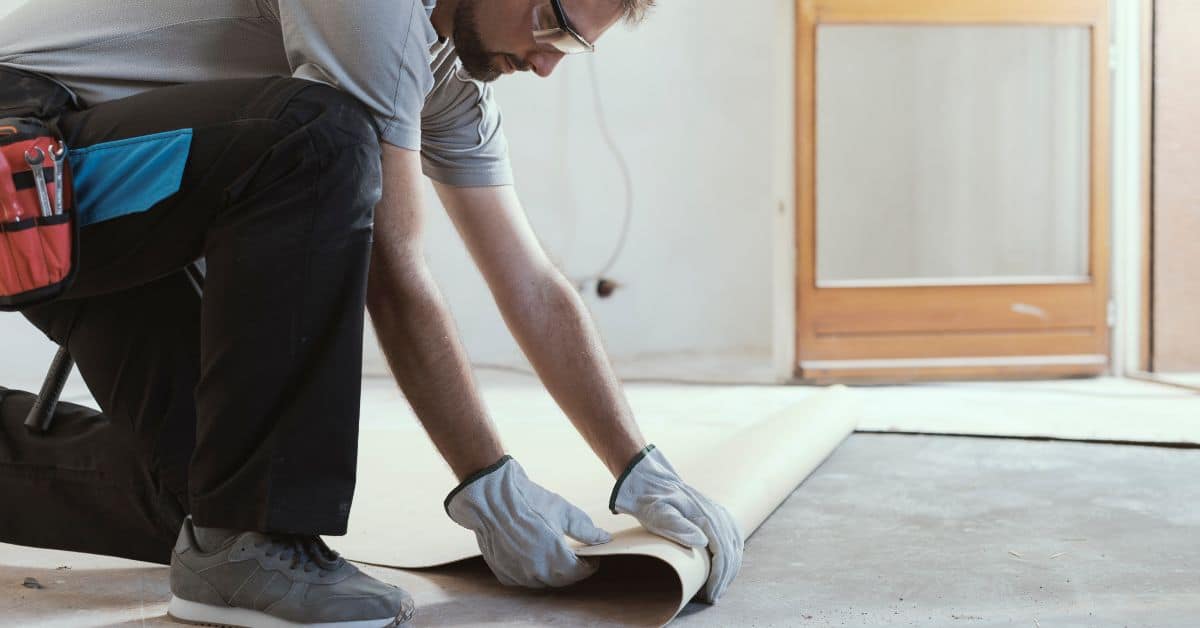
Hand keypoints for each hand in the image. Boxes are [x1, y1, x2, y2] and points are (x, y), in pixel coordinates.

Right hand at [445, 455, 611, 587]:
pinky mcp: (502, 572)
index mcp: (554, 557)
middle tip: (576, 557)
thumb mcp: (563, 511)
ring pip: (541, 581)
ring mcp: (517, 574)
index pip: (579, 572)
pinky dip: (530, 572)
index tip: (593, 557)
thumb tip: (604, 539)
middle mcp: (535, 571)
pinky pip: (522, 579)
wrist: (491, 496)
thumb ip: (586, 530)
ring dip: (551, 573)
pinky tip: (534, 558)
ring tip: (555, 556)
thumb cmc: (528, 500)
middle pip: (561, 579)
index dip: (589, 565)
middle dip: (572, 570)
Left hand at [609, 445, 743, 602]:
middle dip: (724, 579)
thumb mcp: (657, 514)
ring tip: (718, 588)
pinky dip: (733, 557)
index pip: (722, 553)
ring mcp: (719, 514)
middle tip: (712, 598)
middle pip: (731, 553)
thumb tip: (703, 542)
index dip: (718, 578)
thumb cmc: (652, 502)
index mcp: (706, 517)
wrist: (652, 482)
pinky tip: (726, 569)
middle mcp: (718, 515)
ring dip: (730, 570)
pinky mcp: (718, 515)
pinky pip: (734, 538)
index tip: (711, 595)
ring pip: (735, 547)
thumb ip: (677, 526)